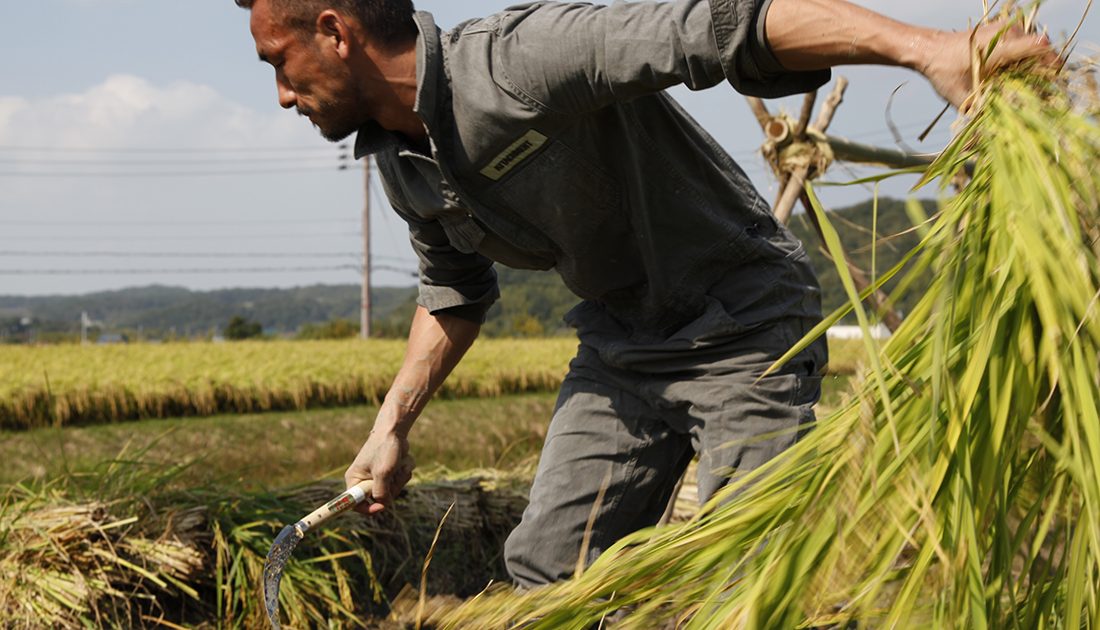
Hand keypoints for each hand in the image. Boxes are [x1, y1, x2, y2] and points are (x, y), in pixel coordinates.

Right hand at [344, 428, 413, 514]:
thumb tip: (383, 504)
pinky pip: (399, 482)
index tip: (380, 507)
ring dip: (399, 479)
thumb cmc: (385, 448)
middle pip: (378, 499)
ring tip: (398, 464)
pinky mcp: (389, 473)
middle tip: (393, 475)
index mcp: (354, 479)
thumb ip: (381, 492)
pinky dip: (403, 473)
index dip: (366, 509)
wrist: (394, 430)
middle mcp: (363, 480)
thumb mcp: (383, 472)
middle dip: (391, 489)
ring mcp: (377, 477)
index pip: (354, 503)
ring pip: (392, 491)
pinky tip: (402, 461)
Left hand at [920, 21, 1058, 110]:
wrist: (930, 49)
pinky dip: (1023, 59)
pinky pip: (1024, 44)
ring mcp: (1008, 28)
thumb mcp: (961, 96)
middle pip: (1042, 52)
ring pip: (1035, 48)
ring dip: (1033, 67)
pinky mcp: (1005, 28)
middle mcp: (1008, 33)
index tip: (1050, 88)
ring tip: (1022, 86)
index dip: (1051, 68)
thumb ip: (980, 112)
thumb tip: (995, 134)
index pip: (1041, 48)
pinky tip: (1012, 76)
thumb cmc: (943, 72)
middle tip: (1035, 95)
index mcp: (1000, 47)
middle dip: (1042, 74)